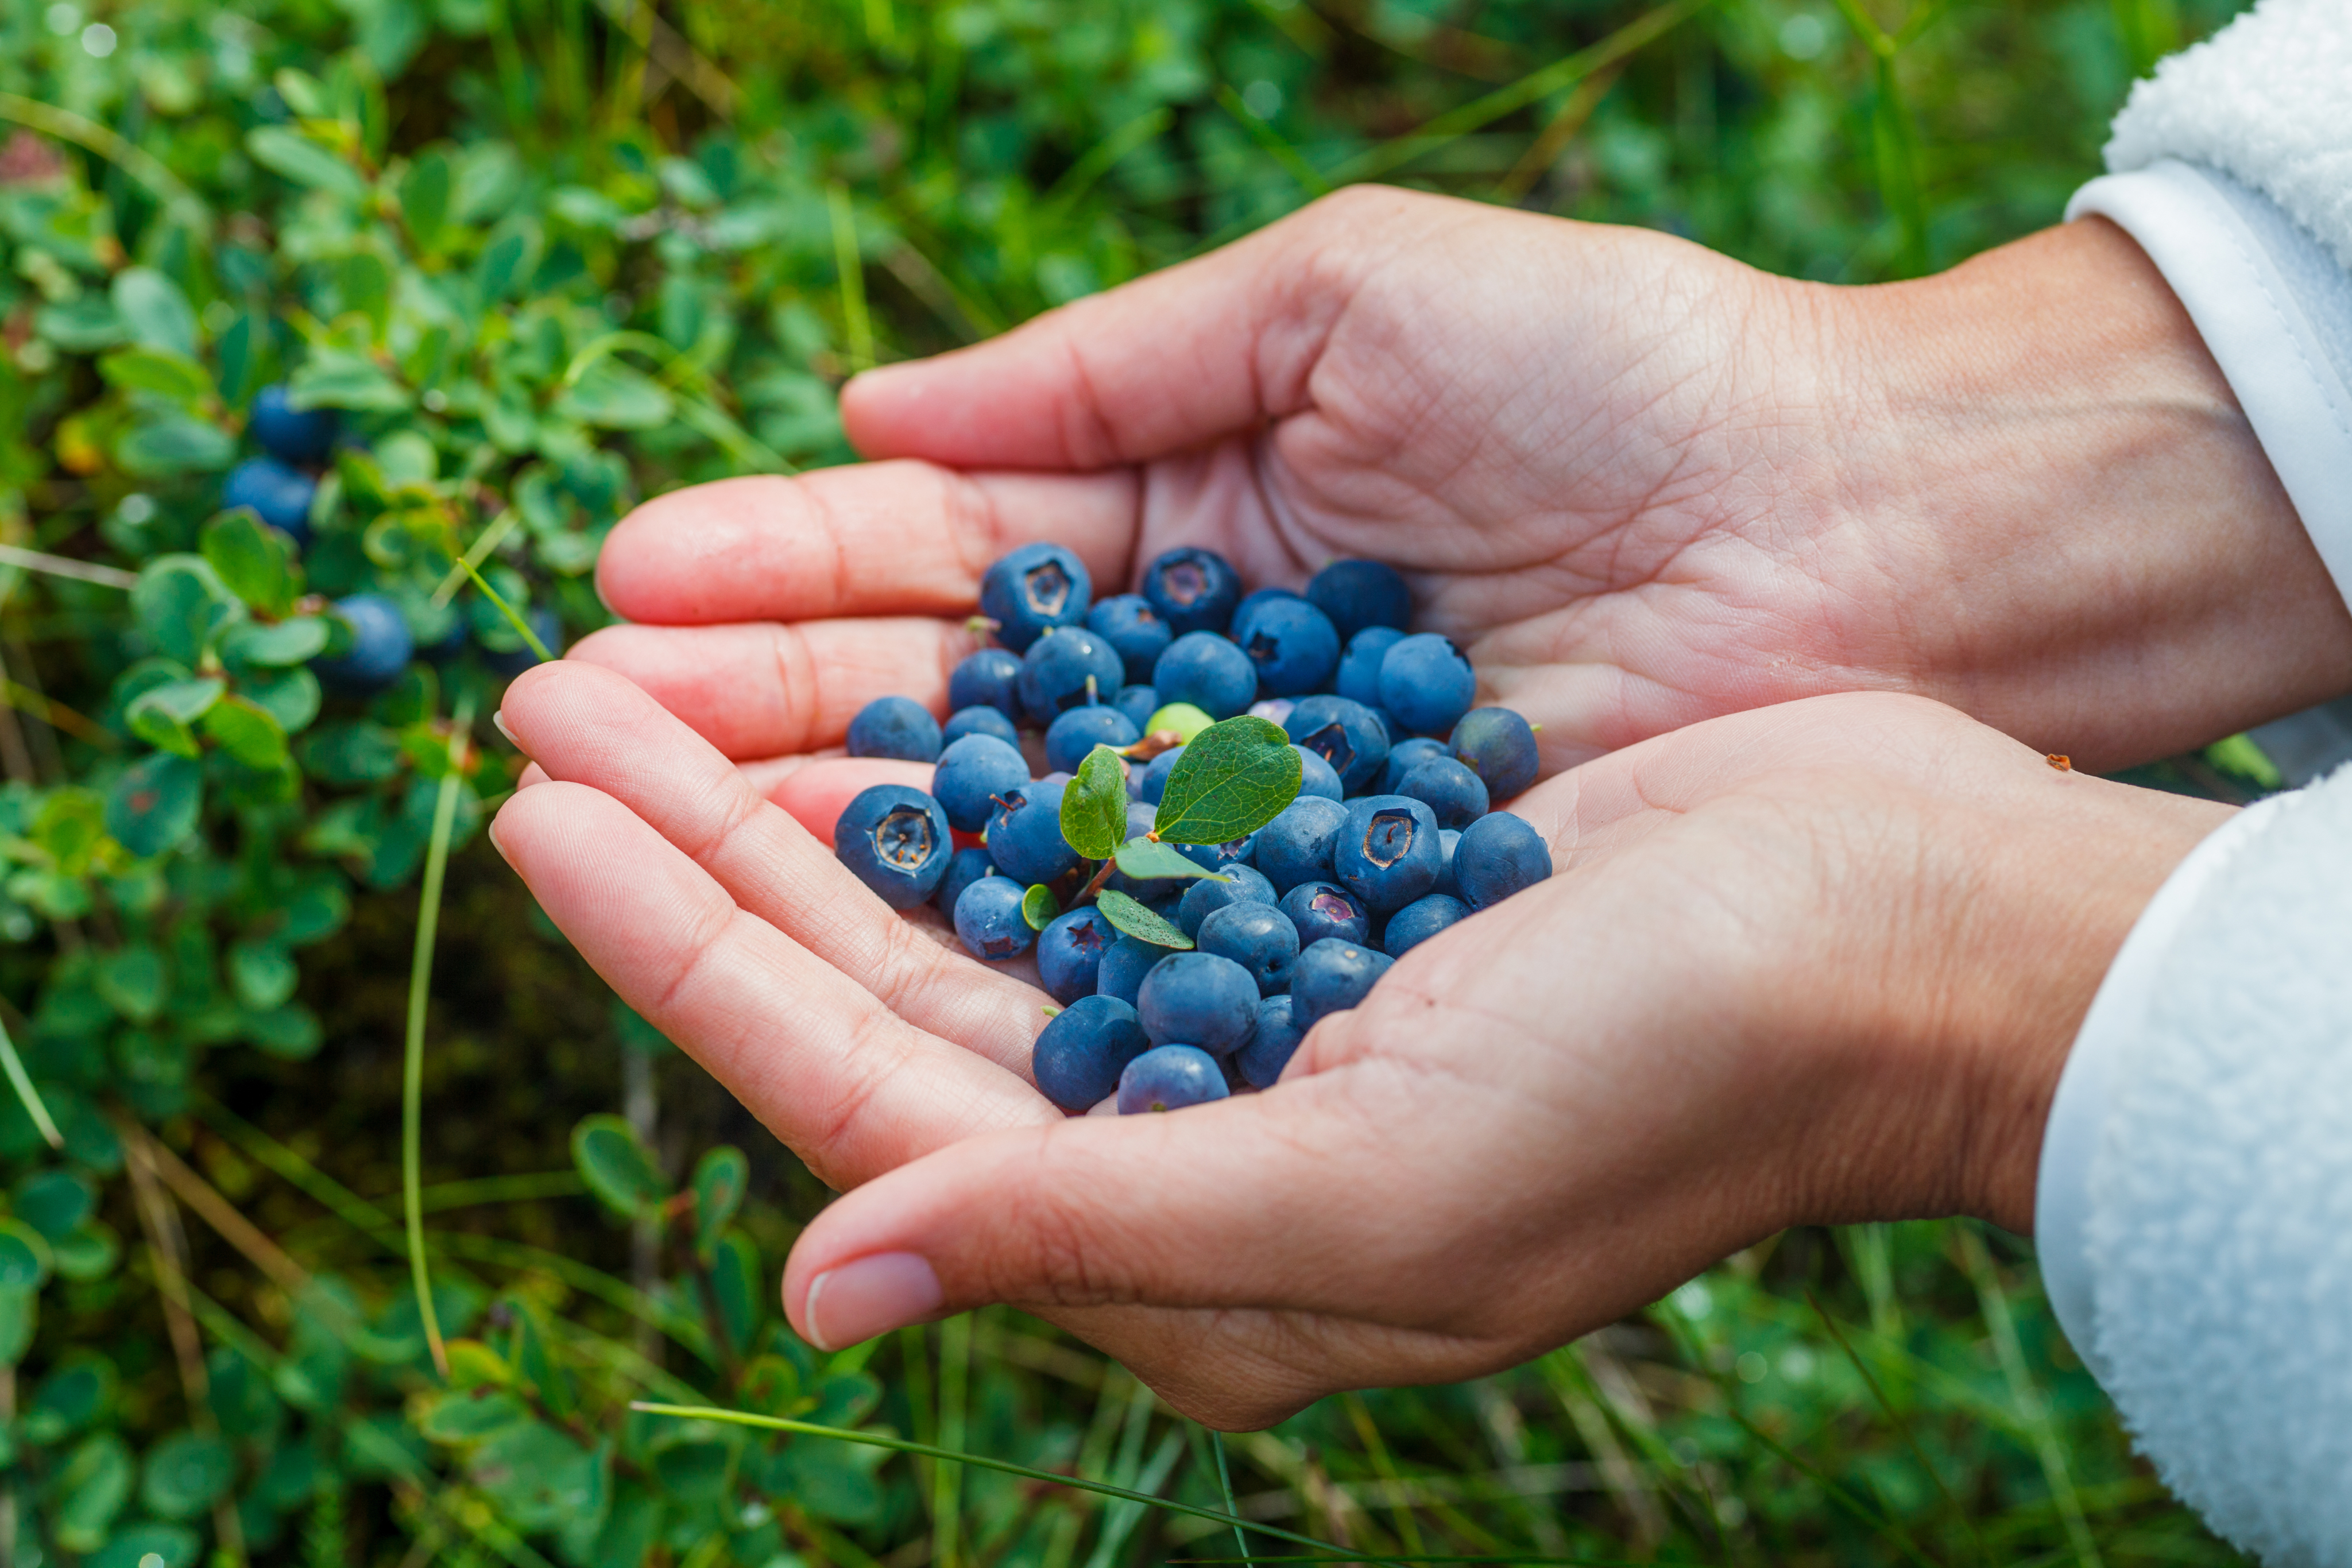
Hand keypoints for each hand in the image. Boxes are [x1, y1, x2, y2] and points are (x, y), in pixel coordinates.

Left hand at [491, 663, 2227, 1426]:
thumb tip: (818, 1283)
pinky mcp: (1303, 870)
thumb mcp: (1380, 1195)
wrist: (1908, 931)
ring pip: (960, 879)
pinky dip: (968, 725)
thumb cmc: (1679, 1084)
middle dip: (711, 841)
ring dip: (812, 768)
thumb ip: (1091, 1237)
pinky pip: (1081, 799)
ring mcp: (1240, 992)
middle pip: (884, 975)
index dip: (691, 956)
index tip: (543, 821)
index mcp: (1180, 1236)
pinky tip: (874, 649)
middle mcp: (1184, 1122)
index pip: (866, 1094)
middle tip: (547, 701)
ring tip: (655, 653)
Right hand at [575, 186, 2348, 784]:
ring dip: (810, 845)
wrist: (1871, 532)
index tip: (618, 596)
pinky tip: (830, 939)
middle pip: (930, 729)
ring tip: (623, 832)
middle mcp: (1194, 704)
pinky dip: (986, 938)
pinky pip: (1128, 943)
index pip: (933, 573)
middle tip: (554, 734)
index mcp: (1186, 539)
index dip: (775, 585)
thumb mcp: (1342, 306)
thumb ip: (1107, 375)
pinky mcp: (1335, 936)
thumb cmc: (1626, 379)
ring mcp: (1256, 835)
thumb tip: (870, 415)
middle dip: (744, 731)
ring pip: (995, 851)